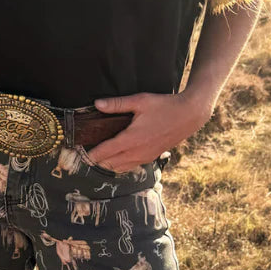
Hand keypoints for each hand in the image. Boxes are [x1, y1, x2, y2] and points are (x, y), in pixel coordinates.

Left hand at [85, 90, 212, 173]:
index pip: (106, 151)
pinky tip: (118, 159)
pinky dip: (121, 165)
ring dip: (109, 164)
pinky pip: (132, 166)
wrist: (188, 116)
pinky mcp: (152, 157)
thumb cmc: (164, 106)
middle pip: (111, 163)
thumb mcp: (140, 101)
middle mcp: (137, 151)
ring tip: (100, 157)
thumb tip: (97, 104)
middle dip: (98, 160)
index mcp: (132, 139)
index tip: (82, 153)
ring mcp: (145, 156)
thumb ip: (117, 104)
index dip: (93, 154)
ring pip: (121, 168)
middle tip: (87, 154)